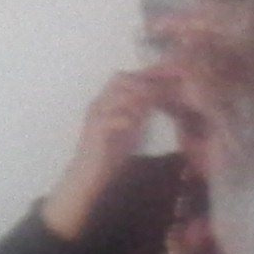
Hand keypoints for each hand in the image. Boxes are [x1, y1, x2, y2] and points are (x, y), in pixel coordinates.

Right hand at [42, 70, 164, 238]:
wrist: (88, 175)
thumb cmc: (108, 153)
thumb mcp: (129, 129)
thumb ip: (139, 114)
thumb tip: (157, 101)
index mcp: (106, 102)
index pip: (125, 78)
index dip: (145, 78)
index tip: (164, 87)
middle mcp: (99, 104)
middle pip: (120, 78)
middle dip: (143, 84)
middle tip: (161, 95)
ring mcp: (96, 116)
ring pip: (118, 93)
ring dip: (138, 99)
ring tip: (152, 108)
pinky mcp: (96, 131)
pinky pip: (116, 116)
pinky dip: (130, 117)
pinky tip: (140, 124)